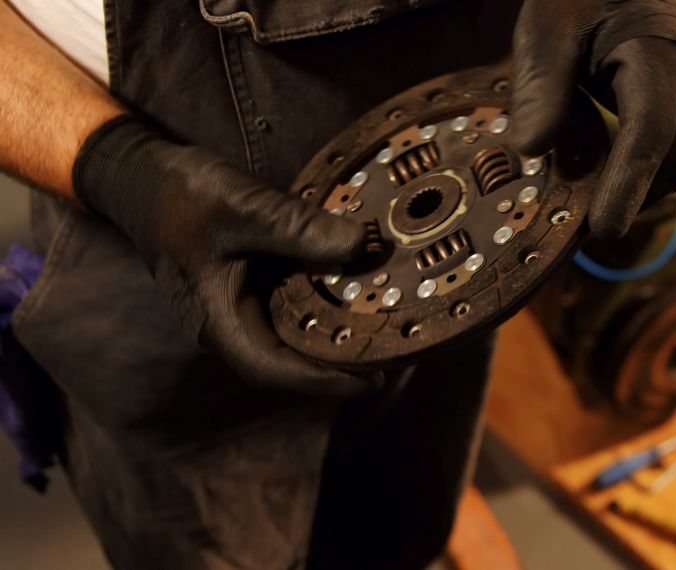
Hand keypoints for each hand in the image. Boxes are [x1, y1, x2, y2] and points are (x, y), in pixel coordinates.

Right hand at [73, 117, 380, 396]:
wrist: (144, 176)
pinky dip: (324, 306)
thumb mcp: (244, 209)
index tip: (373, 381)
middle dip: (341, 364)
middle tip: (396, 355)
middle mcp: (231, 324)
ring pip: (294, 336)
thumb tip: (362, 246)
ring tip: (387, 331)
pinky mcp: (252, 287)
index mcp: (219, 321)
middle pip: (291, 362)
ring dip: (336, 337)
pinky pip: (292, 307)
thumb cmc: (181, 196)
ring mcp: (240, 307)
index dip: (325, 381)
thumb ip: (301, 229)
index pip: (275, 370)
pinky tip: (358, 292)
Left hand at [511, 0, 675, 238]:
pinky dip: (646, 166)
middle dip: (638, 194)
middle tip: (590, 225)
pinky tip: (611, 171)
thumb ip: (541, 88)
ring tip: (598, 200)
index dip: (626, 186)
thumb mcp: (547, 32)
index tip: (602, 228)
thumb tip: (531, 150)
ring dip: (644, 184)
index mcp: (656, 55)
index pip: (648, 133)